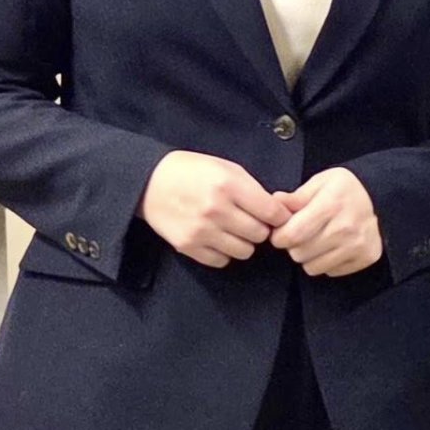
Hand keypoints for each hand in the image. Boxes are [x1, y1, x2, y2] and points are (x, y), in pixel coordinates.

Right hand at [139, 150, 291, 267]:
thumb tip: (279, 213)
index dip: (280, 216)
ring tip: (235, 230)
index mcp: (230, 186)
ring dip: (244, 242)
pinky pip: (221, 260)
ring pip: (244, 251)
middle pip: (260, 234)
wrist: (150, 182)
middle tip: (253, 221)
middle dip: (261, 229)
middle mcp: (217, 210)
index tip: (278, 216)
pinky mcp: (187, 246)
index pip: (273, 213)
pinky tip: (219, 238)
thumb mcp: (228, 169)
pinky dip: (224, 252)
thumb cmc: (193, 172)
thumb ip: (253, 190)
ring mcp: (201, 231)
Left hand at [270, 167, 382, 276]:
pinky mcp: (366, 257)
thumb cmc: (345, 190)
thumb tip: (274, 205)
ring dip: (310, 256)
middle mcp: (346, 227)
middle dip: (294, 245)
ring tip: (319, 240)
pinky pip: (330, 271)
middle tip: (303, 233)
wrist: (383, 198)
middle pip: (298, 253)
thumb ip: (296, 197)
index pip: (291, 235)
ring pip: (312, 267)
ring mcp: (358, 244)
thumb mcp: (321, 182)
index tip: (282, 231)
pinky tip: (334, 246)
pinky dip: (327, 262)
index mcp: (331, 204)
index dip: (279, 236)